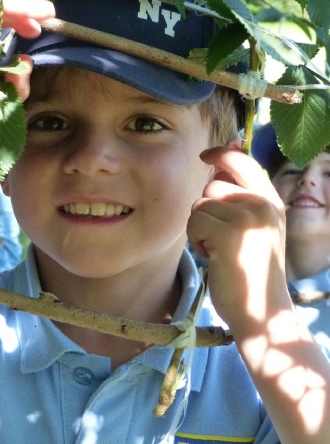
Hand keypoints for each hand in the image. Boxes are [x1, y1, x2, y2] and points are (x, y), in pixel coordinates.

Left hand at [187, 146, 286, 329]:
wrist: (262, 311)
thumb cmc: (252, 273)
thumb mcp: (256, 230)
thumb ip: (241, 201)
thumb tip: (215, 171)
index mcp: (271, 202)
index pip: (243, 162)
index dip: (221, 154)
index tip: (205, 155)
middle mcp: (262, 205)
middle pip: (211, 187)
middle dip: (206, 212)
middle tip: (220, 238)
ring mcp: (247, 217)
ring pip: (199, 205)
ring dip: (200, 228)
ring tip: (219, 250)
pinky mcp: (229, 232)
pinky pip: (194, 221)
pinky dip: (196, 240)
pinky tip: (214, 257)